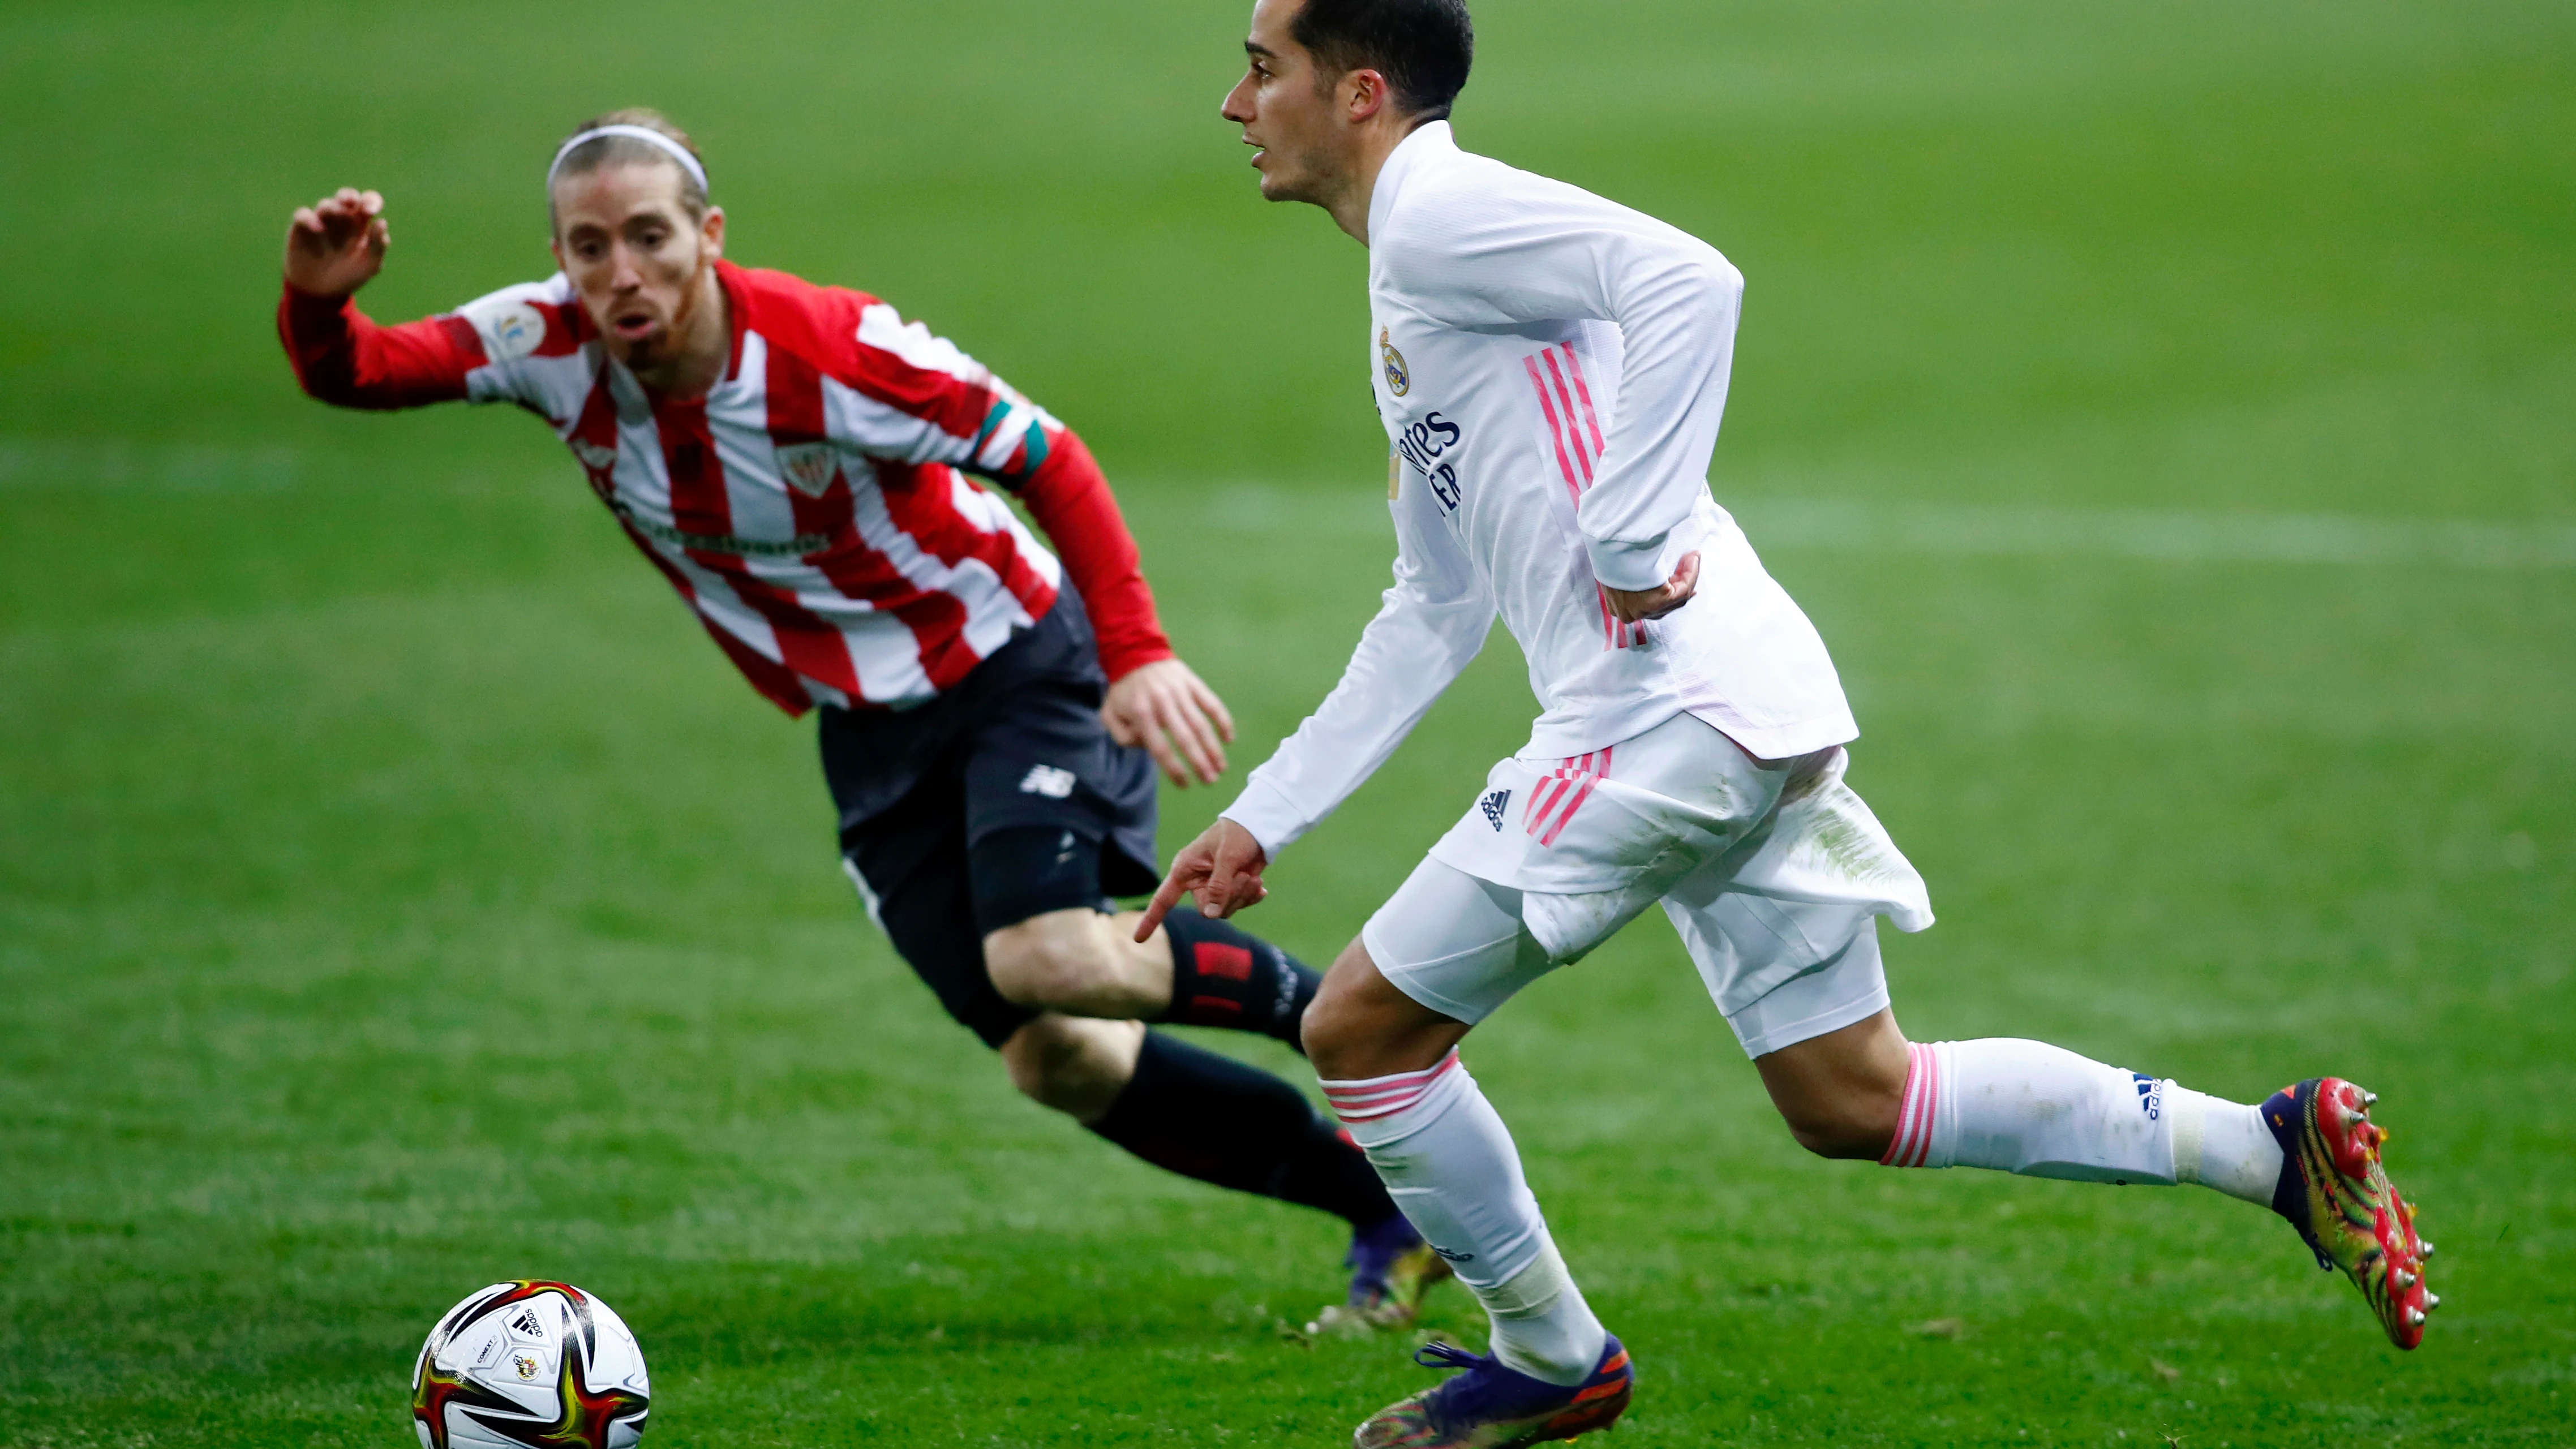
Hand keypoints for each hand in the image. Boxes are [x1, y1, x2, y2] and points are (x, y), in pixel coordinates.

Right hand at [284, 187, 389, 297]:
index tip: (371, 209)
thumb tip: (381, 221)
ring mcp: (322, 222)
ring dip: (332, 207)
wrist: (322, 293)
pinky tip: (318, 229)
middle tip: (351, 203)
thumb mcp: (369, 265)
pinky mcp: (301, 228)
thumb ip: (377, 245)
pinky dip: (310, 218)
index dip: (370, 200)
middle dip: (349, 196)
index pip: (367, 203)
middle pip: (346, 197)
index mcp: (361, 225)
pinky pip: (303, 214)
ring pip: (326, 204)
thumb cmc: (349, 276)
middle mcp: (342, 220)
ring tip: (336, 214)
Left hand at [1102, 656, 1234, 787]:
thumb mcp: (1109, 714)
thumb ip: (1122, 737)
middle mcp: (1163, 704)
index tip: (1185, 784)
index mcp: (1141, 714)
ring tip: (1221, 767)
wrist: (1136, 653)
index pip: (1160, 748)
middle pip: (1185, 738)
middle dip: (1200, 763)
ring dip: (1213, 748)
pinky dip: (1223, 721)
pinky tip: (1229, 738)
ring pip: (1201, 724)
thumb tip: (1146, 747)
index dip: (1174, 769)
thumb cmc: (1124, 690)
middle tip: (1210, 781)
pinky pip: (1212, 703)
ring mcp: (1181, 692)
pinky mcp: (1193, 684)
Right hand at [1135, 818, 1268, 940]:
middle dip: (1229, 898)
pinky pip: (1236, 906)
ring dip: (1242, 896)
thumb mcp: (1227, 857)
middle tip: (1245, 878)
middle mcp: (1195, 881)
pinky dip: (1249, 897)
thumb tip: (1210, 915)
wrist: (1259, 828)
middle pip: (1206, 910)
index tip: (1138, 939)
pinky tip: (1259, 888)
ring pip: (1223, 911)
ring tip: (1252, 877)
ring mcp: (1212, 887)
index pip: (1163, 899)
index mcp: (1185, 869)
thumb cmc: (1237, 834)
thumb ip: (1218, 886)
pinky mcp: (1229, 890)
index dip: (1151, 919)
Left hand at [1602, 550, 1700, 622]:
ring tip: (1692, 557)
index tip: (1677, 584)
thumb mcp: (1618, 568)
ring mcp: (1644, 610)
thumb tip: (1648, 569)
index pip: (1645, 607)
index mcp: (1617, 607)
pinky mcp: (1658, 602)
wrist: (1609, 549)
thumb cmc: (1610, 554)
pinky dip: (1690, 573)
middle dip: (1681, 587)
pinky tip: (1692, 558)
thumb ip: (1633, 576)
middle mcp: (1630, 613)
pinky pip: (1682, 589)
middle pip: (1663, 606)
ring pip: (1675, 597)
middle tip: (1690, 570)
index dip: (1664, 594)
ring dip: (1687, 575)